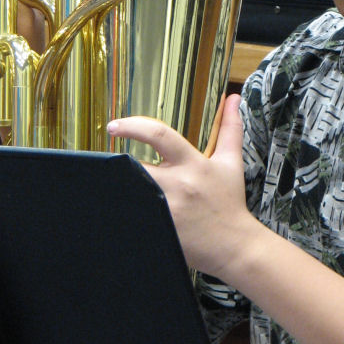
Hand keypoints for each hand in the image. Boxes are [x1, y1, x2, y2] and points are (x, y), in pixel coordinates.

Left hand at [107, 94, 260, 278]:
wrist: (235, 245)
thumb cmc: (230, 202)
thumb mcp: (231, 163)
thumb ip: (230, 128)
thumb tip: (233, 99)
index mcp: (193, 164)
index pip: (159, 135)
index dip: (133, 126)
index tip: (115, 126)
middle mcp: (178, 185)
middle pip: (134, 167)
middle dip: (118, 164)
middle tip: (108, 164)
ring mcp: (166, 210)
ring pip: (129, 192)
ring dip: (119, 187)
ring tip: (112, 187)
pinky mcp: (159, 230)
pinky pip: (133, 216)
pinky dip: (123, 211)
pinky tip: (120, 210)